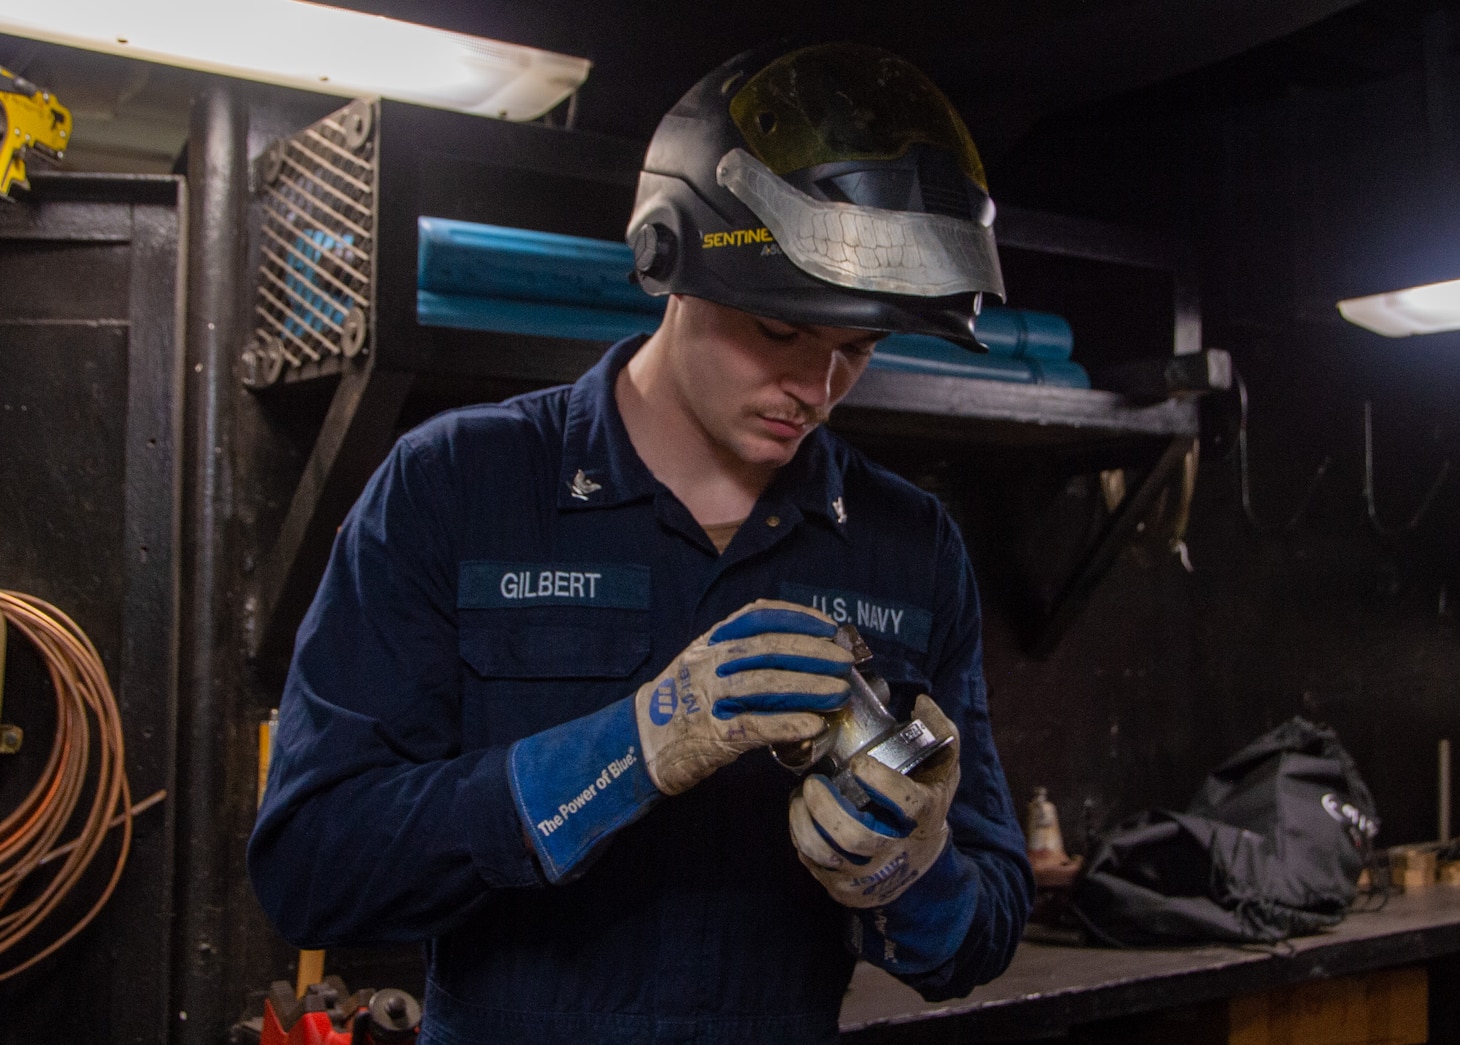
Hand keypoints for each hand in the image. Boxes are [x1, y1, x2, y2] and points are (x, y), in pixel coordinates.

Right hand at [636, 599, 852, 794]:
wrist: (639, 741)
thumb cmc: (679, 704)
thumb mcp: (702, 664)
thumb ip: (740, 656)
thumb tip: (799, 655)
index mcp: (709, 642)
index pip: (757, 616)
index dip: (797, 618)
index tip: (828, 626)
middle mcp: (708, 663)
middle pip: (768, 649)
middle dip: (813, 653)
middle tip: (844, 662)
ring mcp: (708, 698)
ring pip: (766, 685)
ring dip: (809, 688)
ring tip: (839, 692)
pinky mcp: (712, 734)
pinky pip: (756, 726)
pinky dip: (788, 724)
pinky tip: (814, 724)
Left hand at [789, 694, 958, 906]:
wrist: (920, 866)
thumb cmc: (926, 804)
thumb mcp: (944, 771)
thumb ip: (941, 733)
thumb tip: (921, 701)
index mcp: (923, 816)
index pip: (906, 802)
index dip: (880, 781)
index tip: (858, 763)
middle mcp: (897, 850)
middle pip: (857, 836)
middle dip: (826, 807)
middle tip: (811, 783)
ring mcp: (869, 875)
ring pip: (828, 855)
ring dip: (804, 824)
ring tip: (799, 799)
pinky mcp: (845, 887)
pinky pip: (814, 865)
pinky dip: (800, 839)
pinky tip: (802, 817)